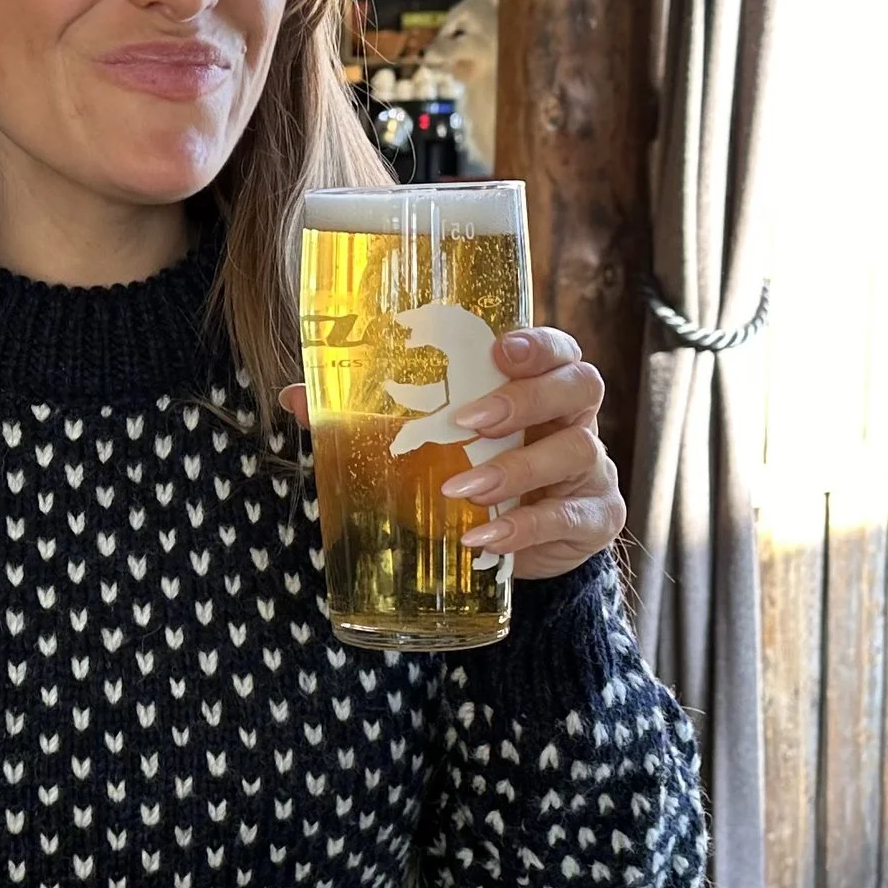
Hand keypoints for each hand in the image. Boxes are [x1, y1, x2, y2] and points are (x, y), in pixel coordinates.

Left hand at [282, 327, 625, 582]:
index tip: (502, 349)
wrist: (515, 543)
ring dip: (516, 469)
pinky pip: (568, 518)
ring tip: (464, 489)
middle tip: (470, 420)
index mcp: (539, 383)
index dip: (538, 345)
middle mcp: (573, 418)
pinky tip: (484, 538)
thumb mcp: (431, 439)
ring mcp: (589, 469)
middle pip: (579, 387)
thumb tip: (297, 396)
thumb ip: (372, 415)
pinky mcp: (591, 519)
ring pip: (575, 452)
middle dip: (525, 400)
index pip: (557, 348)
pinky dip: (524, 528)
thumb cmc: (473, 469)